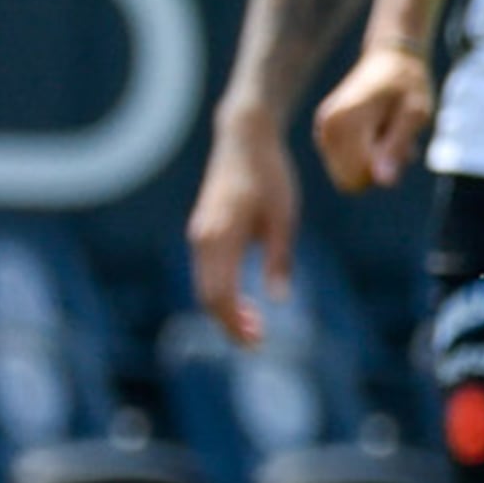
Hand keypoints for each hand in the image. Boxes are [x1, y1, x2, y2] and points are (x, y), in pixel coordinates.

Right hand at [186, 115, 300, 343]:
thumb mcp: (284, 217)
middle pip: (206, 295)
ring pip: (204, 286)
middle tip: (257, 343)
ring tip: (253, 329)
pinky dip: (221, 294)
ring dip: (224, 311)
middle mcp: (202, 238)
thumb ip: (279, 258)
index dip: (235, 321)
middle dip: (229, 323)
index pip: (219, 293)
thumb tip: (279, 299)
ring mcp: (199, 235)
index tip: (257, 340)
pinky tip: (243, 305)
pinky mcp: (203, 232)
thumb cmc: (270, 175)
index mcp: (220, 236)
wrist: (244, 139)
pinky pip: (206, 272)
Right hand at [310, 48, 436, 195]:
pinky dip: (365, 155)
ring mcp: (323, 131)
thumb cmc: (408, 85)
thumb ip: (396, 146)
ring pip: (348, 175)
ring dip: (373, 161)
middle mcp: (327, 128)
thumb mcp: (415, 114)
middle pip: (351, 182)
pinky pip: (346, 164)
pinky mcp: (325, 133)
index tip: (399, 140)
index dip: (386, 168)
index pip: (359, 179)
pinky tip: (378, 131)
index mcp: (346, 124)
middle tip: (395, 136)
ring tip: (388, 131)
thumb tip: (382, 182)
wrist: (391, 58)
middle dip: (378, 168)